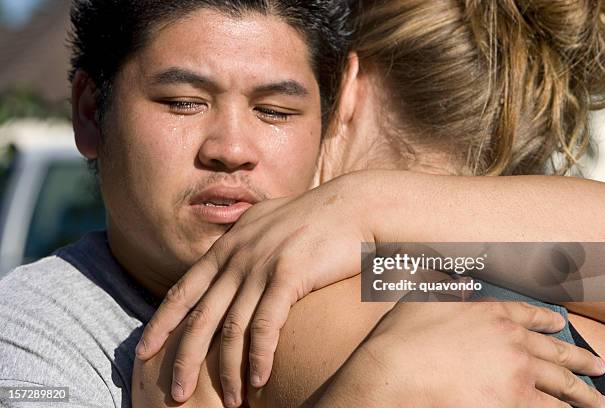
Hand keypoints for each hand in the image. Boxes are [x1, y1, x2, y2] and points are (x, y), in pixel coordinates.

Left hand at [136, 174, 372, 405]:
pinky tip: (259, 380)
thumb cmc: (315, 217)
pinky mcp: (288, 276)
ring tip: (230, 402)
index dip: (162, 322)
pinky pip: (266, 326)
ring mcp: (261, 265)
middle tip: (175, 394)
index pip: (184, 289)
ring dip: (227, 371)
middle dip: (183, 358)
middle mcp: (238, 256)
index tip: (144, 350)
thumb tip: (231, 255)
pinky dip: (260, 357)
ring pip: (231, 328)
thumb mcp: (268, 221)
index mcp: (229, 245)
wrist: (354, 205)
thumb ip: (244, 240)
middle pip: (200, 316)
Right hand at [317, 301, 604, 407]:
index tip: (561, 324)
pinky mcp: (514, 402)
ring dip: (582, 393)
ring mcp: (517, 372)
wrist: (397, 371)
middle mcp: (512, 340)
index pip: (529, 314)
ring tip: (598, 401)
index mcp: (492, 313)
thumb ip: (443, 286)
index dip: (548, 320)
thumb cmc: (403, 337)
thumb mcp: (422, 299)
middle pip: (554, 351)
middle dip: (578, 360)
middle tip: (597, 366)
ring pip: (561, 384)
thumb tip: (453, 277)